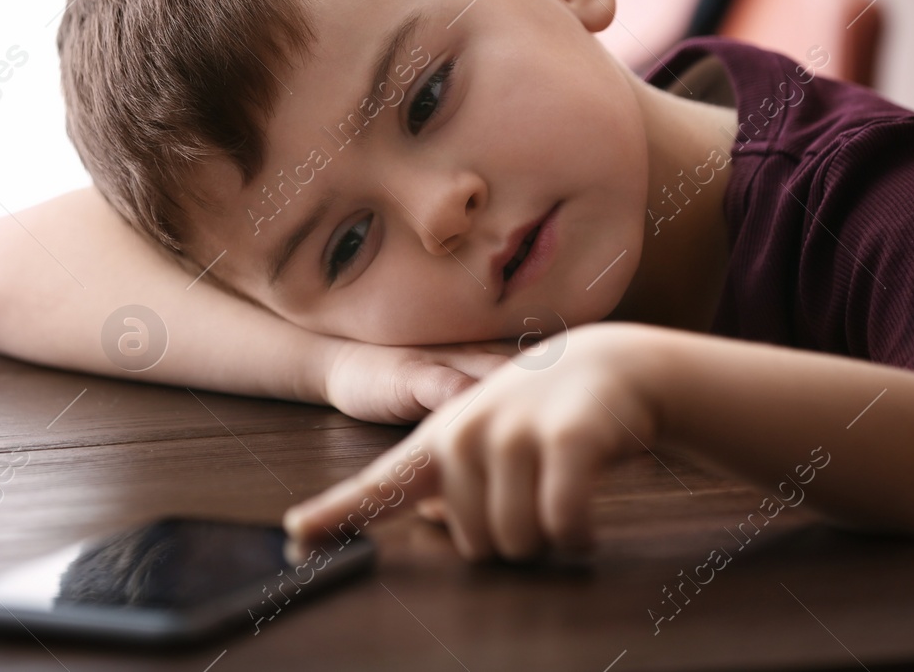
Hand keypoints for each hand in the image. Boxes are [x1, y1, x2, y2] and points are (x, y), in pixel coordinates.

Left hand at [292, 322, 665, 558]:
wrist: (616, 367)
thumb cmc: (548, 414)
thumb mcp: (489, 437)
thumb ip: (452, 481)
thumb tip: (432, 517)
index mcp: (440, 440)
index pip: (380, 484)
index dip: (336, 514)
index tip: (296, 535)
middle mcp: (465, 435)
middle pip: (475, 546)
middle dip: (514, 537)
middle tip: (538, 486)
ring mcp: (511, 435)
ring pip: (519, 543)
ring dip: (551, 537)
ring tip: (562, 485)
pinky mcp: (564, 442)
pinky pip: (562, 526)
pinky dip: (579, 533)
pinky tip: (587, 512)